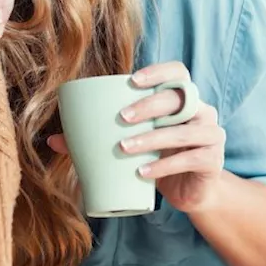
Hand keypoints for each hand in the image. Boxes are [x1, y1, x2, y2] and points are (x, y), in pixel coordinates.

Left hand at [48, 62, 226, 212]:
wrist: (191, 192)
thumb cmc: (157, 159)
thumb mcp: (131, 146)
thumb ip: (96, 140)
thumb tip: (52, 141)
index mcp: (181, 99)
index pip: (178, 73)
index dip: (158, 72)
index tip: (132, 81)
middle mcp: (201, 111)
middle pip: (180, 98)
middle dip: (149, 105)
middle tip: (121, 118)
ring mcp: (211, 135)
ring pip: (184, 129)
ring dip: (152, 137)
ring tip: (124, 148)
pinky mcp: (213, 161)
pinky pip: (192, 158)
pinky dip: (165, 165)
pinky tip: (144, 172)